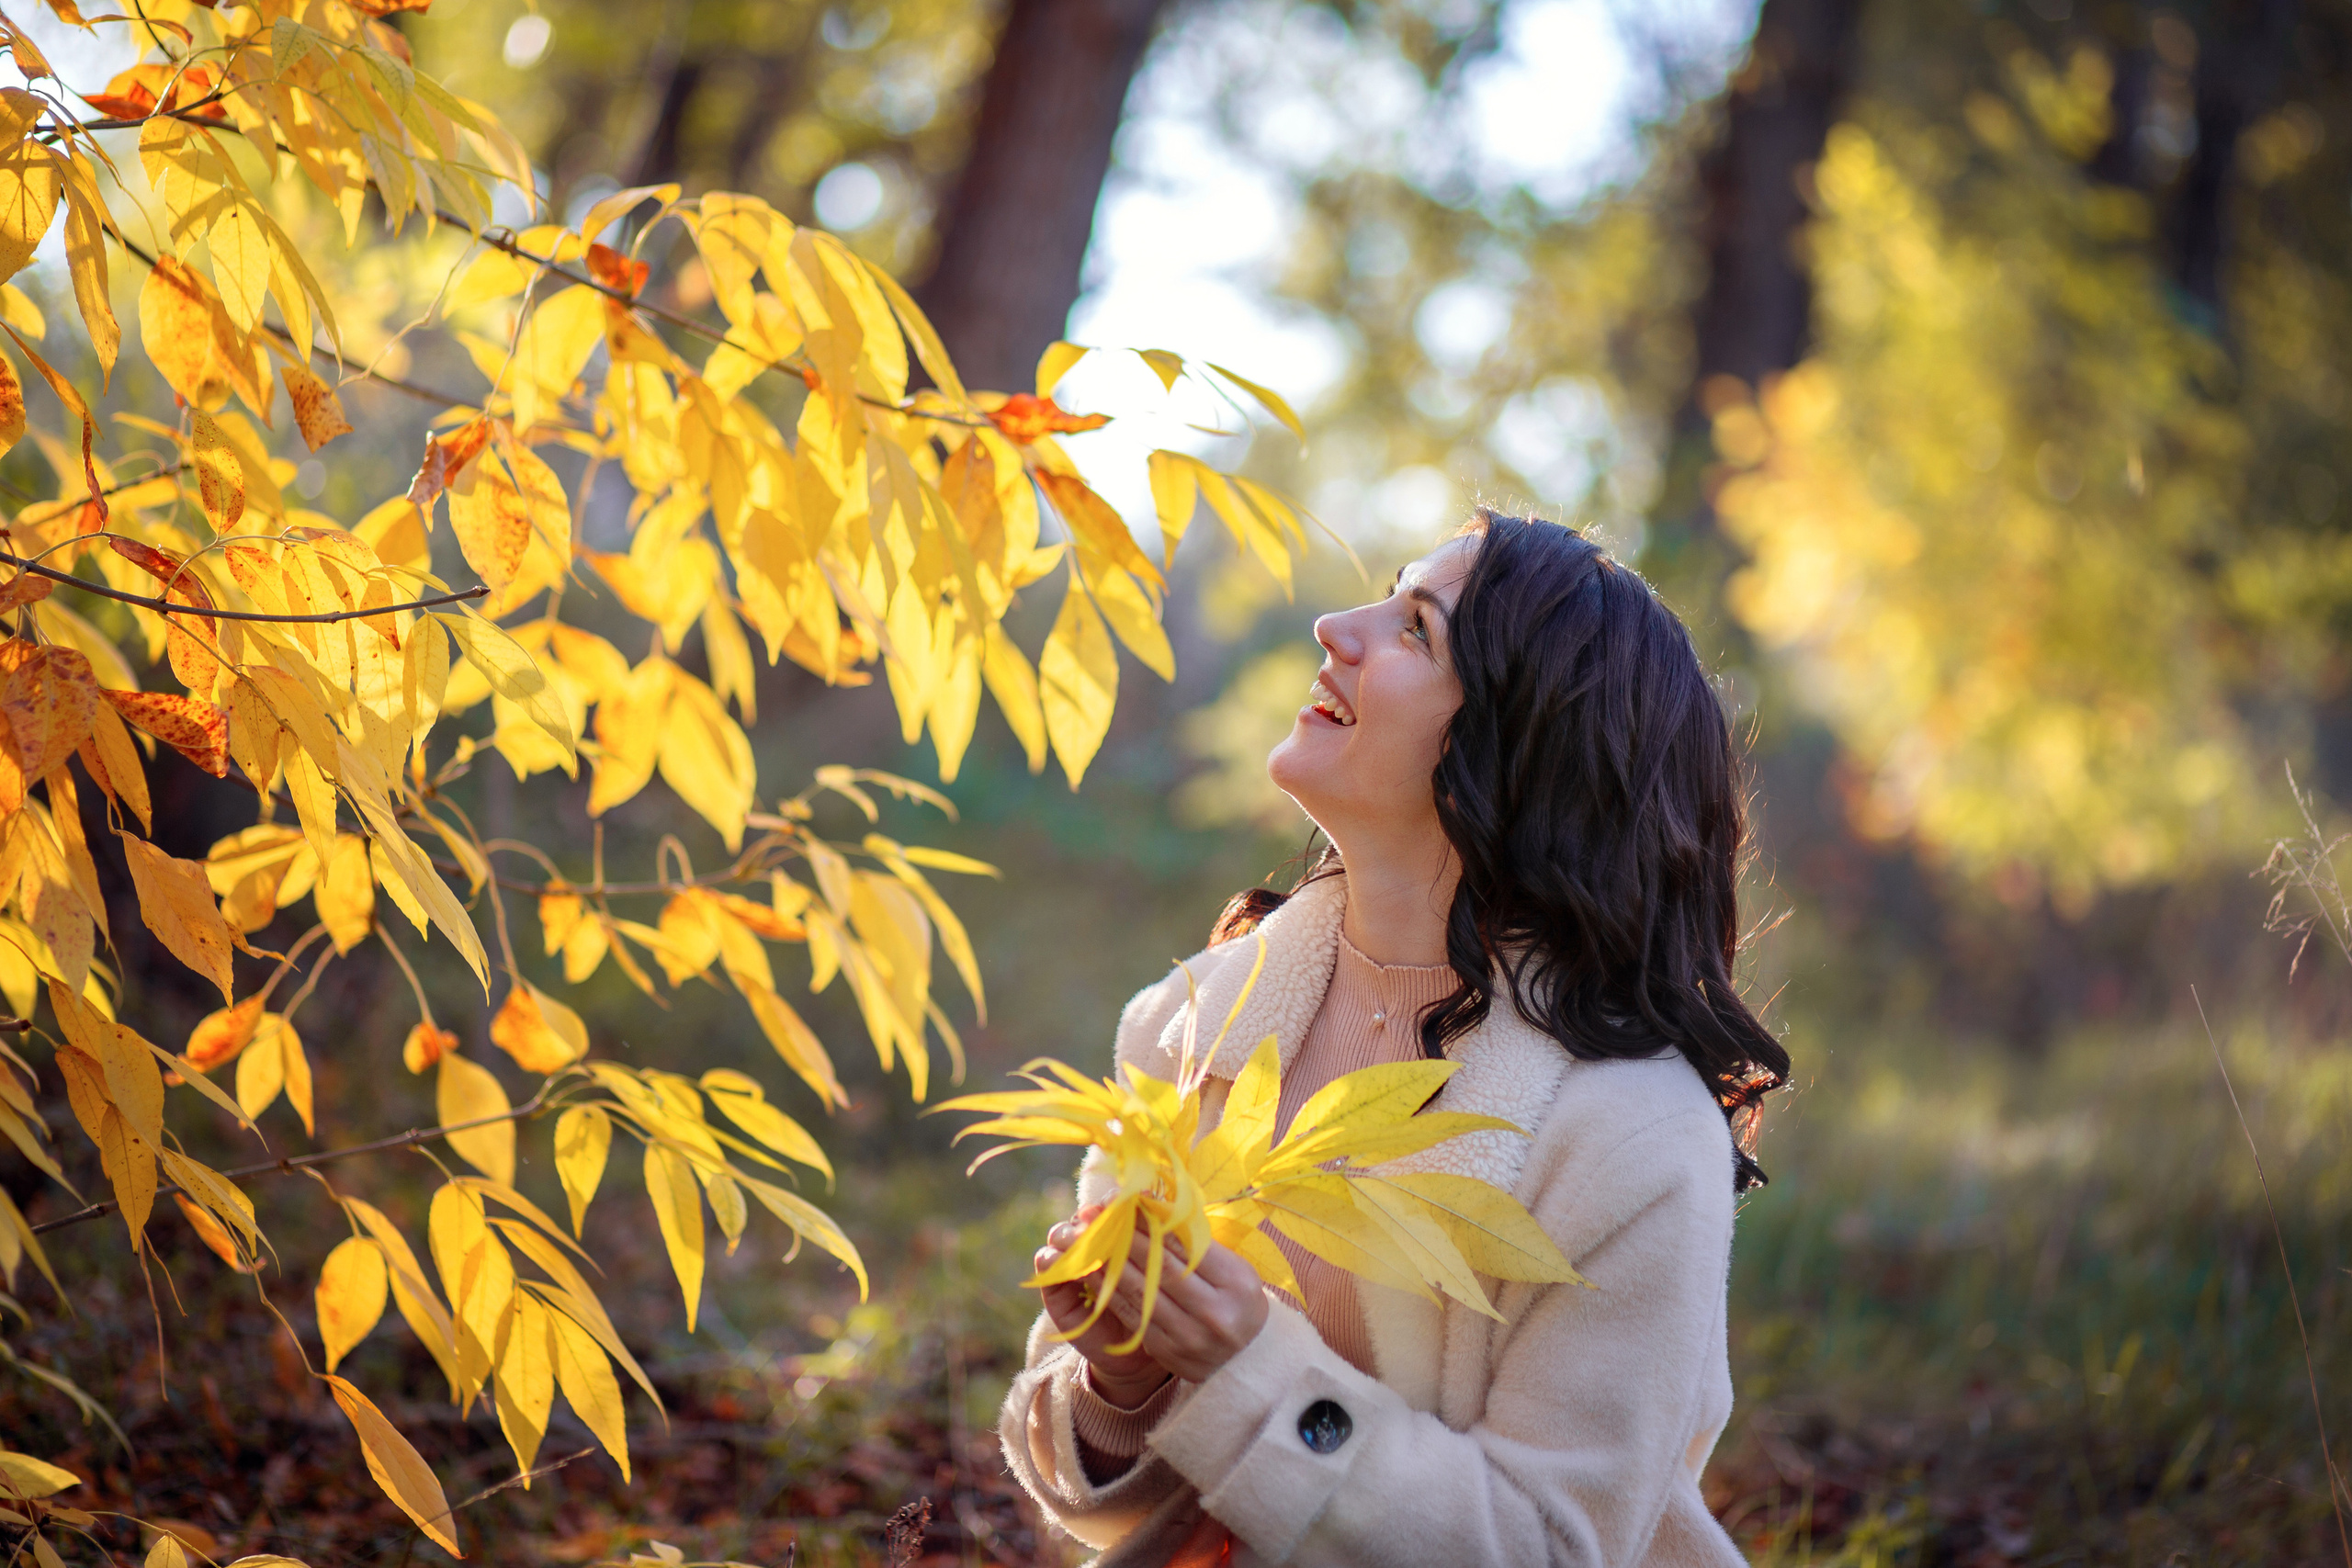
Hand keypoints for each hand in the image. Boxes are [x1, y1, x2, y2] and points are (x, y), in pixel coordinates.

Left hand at [1037, 1206, 1269, 1396]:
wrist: (1250, 1358)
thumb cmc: (1239, 1299)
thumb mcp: (1233, 1267)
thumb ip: (1196, 1241)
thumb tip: (1151, 1206)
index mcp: (1235, 1282)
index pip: (1185, 1246)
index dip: (1151, 1222)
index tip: (1124, 1202)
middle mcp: (1214, 1312)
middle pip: (1160, 1268)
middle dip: (1123, 1238)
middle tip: (1094, 1214)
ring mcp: (1189, 1337)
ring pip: (1140, 1292)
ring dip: (1107, 1263)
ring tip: (1084, 1239)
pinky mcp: (1168, 1353)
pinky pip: (1132, 1316)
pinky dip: (1109, 1292)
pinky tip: (1092, 1272)